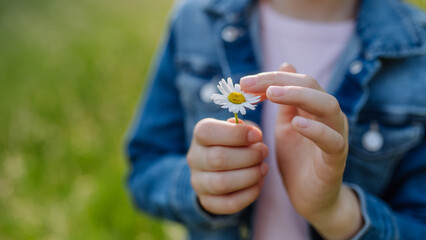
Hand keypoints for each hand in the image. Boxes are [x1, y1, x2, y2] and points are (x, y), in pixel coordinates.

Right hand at [187, 118, 267, 214]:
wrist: (217, 168)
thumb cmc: (232, 142)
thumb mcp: (235, 129)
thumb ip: (242, 127)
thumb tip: (252, 134)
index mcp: (200, 135)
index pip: (208, 132)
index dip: (236, 134)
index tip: (257, 136)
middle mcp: (195, 158)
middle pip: (217, 159)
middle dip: (248, 156)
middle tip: (263, 151)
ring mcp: (198, 182)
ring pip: (221, 183)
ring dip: (249, 175)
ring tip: (263, 167)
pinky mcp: (208, 201)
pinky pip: (229, 203)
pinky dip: (249, 194)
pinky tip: (258, 183)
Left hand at [240, 64, 362, 239]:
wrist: (310, 198)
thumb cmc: (297, 161)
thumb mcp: (285, 126)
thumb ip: (283, 101)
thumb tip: (284, 65)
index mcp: (314, 108)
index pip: (296, 80)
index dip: (270, 78)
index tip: (243, 83)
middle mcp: (329, 117)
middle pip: (311, 85)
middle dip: (280, 81)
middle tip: (251, 85)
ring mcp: (336, 136)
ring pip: (328, 106)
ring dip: (300, 96)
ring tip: (273, 94)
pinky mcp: (336, 159)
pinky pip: (333, 141)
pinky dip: (316, 130)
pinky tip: (297, 123)